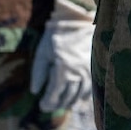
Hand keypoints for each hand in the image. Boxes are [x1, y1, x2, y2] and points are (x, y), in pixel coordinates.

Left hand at [30, 0, 94, 116]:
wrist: (78, 21)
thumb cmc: (56, 36)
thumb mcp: (43, 51)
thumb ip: (38, 72)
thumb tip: (34, 91)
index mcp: (63, 68)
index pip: (55, 92)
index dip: (49, 101)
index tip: (42, 107)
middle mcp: (78, 72)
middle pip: (68, 96)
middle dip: (58, 104)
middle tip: (48, 108)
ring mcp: (89, 71)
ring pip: (80, 94)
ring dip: (70, 102)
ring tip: (61, 105)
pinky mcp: (95, 68)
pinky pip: (91, 88)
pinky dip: (83, 95)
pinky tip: (77, 99)